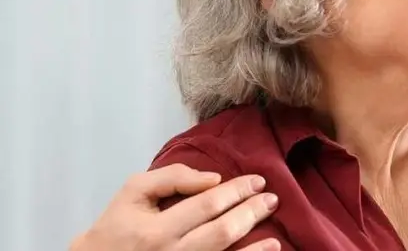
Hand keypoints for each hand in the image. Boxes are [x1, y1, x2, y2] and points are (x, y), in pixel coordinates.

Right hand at [70, 164, 279, 250]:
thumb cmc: (116, 226)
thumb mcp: (134, 192)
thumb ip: (172, 177)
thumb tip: (213, 179)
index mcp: (157, 230)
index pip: (208, 205)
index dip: (237, 191)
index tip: (257, 181)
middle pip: (223, 232)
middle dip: (252, 213)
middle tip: (271, 199)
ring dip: (256, 248)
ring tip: (275, 236)